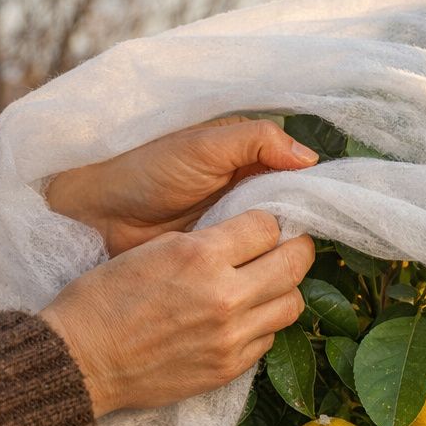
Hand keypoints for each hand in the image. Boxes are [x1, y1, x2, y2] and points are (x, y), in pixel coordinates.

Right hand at [41, 210, 312, 416]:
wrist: (82, 361)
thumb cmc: (104, 299)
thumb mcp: (153, 249)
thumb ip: (205, 242)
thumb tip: (246, 237)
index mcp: (200, 255)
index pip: (268, 226)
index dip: (269, 223)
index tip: (265, 227)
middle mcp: (225, 295)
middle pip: (295, 264)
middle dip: (296, 251)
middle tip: (288, 249)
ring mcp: (232, 336)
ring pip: (292, 304)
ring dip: (284, 291)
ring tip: (266, 286)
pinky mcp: (229, 367)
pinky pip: (269, 338)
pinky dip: (262, 325)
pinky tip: (241, 320)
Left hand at [45, 119, 316, 255]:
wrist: (97, 214)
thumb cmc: (147, 170)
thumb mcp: (204, 146)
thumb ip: (257, 141)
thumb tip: (310, 159)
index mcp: (252, 166)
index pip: (299, 183)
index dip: (315, 197)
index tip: (328, 212)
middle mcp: (248, 202)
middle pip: (294, 222)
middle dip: (297, 235)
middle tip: (297, 249)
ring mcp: (235, 238)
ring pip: (277, 252)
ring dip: (279, 261)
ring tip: (280, 270)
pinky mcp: (221, 269)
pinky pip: (252, 275)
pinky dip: (259, 280)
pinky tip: (264, 285)